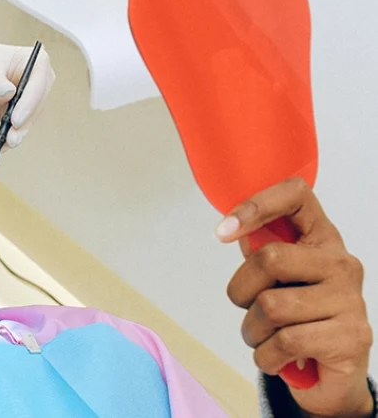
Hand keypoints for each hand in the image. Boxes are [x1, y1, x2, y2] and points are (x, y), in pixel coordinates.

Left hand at [0, 24, 55, 148]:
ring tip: (7, 143)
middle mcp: (37, 79)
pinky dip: (11, 136)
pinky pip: (19, 126)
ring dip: (19, 132)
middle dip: (24, 123)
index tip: (16, 119)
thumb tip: (7, 94)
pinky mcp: (20, 111)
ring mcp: (30, 97)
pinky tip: (3, 145)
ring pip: (30, 119)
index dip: (28, 103)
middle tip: (12, 137)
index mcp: (35, 61)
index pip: (37, 84)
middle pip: (37, 105)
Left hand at [217, 178, 373, 416]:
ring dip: (252, 331)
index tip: (223, 231)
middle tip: (250, 310)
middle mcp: (342, 264)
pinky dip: (266, 356)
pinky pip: (284, 341)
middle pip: (268, 258)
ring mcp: (350, 300)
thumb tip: (232, 228)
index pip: (296, 196)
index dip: (255, 206)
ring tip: (267, 339)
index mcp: (322, 241)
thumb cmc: (299, 322)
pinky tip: (278, 358)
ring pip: (270, 305)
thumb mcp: (277, 281)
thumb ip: (261, 252)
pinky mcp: (351, 337)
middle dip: (241, 292)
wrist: (332, 378)